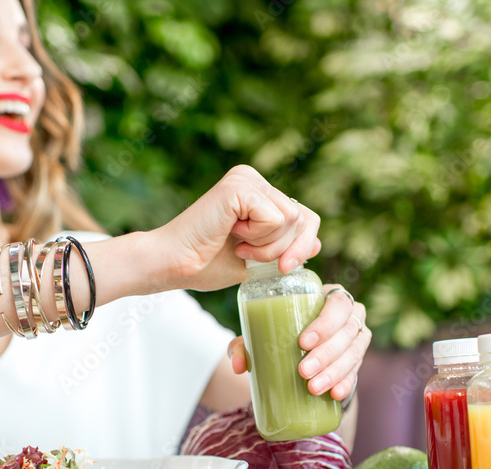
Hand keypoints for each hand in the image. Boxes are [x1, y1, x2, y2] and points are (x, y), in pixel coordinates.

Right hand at [154, 165, 321, 291]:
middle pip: (303, 219)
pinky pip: (275, 218)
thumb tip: (317, 243)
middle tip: (246, 253)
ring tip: (237, 244)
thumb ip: (284, 246)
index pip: (306, 217)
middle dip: (283, 249)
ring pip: (291, 219)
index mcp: (258, 192)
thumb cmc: (205, 264)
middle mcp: (253, 178)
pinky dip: (259, 237)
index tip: (283, 267)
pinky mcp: (239, 186)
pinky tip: (231, 234)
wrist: (172, 264)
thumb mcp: (256, 258)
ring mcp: (246, 179)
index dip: (302, 246)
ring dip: (268, 245)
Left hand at [228, 285, 369, 400]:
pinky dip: (346, 383)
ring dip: (334, 372)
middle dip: (325, 354)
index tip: (303, 342)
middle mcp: (350, 315)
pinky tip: (335, 394)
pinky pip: (356, 372)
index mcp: (329, 297)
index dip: (325, 323)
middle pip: (346, 332)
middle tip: (303, 371)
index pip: (337, 305)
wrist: (301, 348)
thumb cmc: (280, 332)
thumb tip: (238, 364)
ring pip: (353, 353)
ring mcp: (357, 338)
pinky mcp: (357, 361)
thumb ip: (243, 343)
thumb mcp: (262, 332)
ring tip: (313, 387)